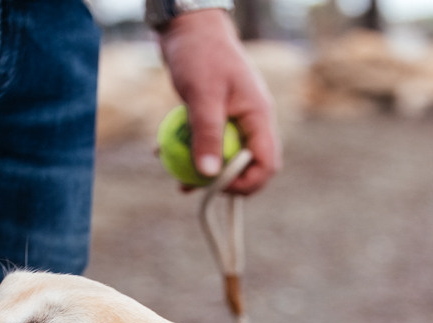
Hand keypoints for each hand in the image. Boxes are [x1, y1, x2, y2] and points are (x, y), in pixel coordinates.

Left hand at [158, 9, 279, 194]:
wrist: (189, 27)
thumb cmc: (200, 55)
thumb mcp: (202, 95)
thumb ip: (207, 134)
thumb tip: (208, 174)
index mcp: (259, 116)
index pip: (267, 164)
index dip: (245, 184)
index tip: (215, 185)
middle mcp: (253, 121)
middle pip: (249, 167)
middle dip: (223, 182)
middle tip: (194, 183)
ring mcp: (237, 120)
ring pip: (227, 159)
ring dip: (203, 171)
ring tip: (176, 176)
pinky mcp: (219, 118)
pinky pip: (210, 145)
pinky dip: (191, 153)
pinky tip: (165, 154)